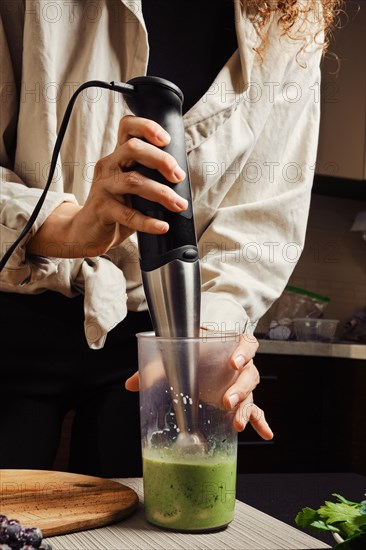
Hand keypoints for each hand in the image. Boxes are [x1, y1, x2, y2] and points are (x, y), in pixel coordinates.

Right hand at [27, 115, 187, 257]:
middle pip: (133, 148)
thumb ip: (149, 175)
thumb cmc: (117, 206)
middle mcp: (108, 166)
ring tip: (179, 205)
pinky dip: (148, 222)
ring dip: (162, 193)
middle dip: (161, 159)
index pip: (127, 127)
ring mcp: (103, 186)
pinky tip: (162, 226)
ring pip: (133, 180)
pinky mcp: (102, 209)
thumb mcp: (131, 185)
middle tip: (179, 176)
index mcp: (118, 156)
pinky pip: (128, 214)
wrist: (88, 231)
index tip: (167, 140)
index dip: (147, 126)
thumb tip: (182, 179)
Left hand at [125, 333, 273, 439]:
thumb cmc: (193, 351)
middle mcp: (240, 365)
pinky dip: (260, 421)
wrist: (203, 354)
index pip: (246, 344)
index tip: (233, 362)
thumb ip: (155, 368)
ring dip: (244, 408)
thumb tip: (129, 385)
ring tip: (236, 423)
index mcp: (228, 346)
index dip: (243, 352)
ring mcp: (241, 383)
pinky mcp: (241, 399)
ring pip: (251, 394)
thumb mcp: (175, 356)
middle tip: (226, 401)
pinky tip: (266, 433)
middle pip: (248, 374)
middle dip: (239, 389)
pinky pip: (255, 410)